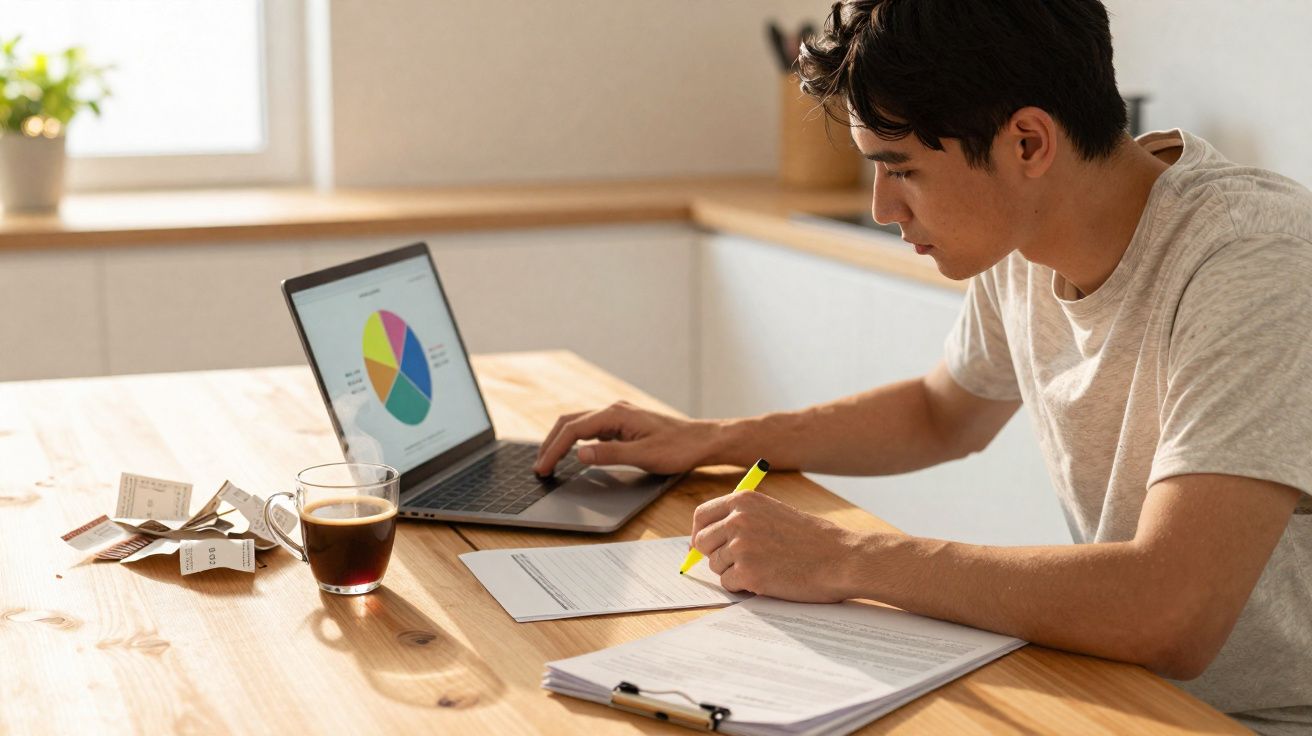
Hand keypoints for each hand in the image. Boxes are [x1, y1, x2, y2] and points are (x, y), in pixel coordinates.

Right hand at [533, 400, 720, 475]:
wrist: (702, 441)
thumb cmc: (678, 448)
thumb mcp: (644, 455)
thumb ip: (610, 454)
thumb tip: (579, 454)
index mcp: (616, 414)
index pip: (573, 430)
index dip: (554, 450)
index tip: (543, 468)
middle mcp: (614, 410)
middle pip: (570, 422)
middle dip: (551, 443)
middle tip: (539, 467)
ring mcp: (618, 417)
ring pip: (578, 424)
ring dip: (561, 441)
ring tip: (548, 461)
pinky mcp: (623, 425)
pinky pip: (591, 429)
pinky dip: (575, 440)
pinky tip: (571, 453)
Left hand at [690, 491, 863, 602]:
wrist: (840, 558)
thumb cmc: (811, 538)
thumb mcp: (773, 513)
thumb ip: (740, 520)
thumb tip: (703, 539)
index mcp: (743, 501)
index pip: (701, 516)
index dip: (700, 533)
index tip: (704, 545)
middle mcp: (738, 520)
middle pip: (702, 543)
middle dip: (716, 555)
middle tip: (740, 562)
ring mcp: (741, 547)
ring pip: (716, 565)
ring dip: (734, 571)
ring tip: (764, 567)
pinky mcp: (748, 574)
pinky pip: (728, 584)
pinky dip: (743, 586)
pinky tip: (767, 579)